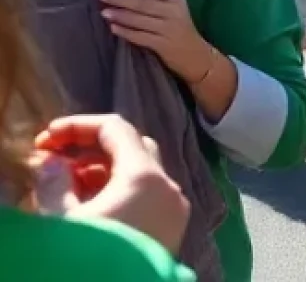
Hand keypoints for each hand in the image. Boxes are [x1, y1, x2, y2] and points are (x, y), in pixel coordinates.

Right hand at [34, 115, 190, 257]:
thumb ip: (55, 184)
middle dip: (92, 149)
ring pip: (141, 172)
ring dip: (104, 171)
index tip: (45, 138)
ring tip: (65, 186)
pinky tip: (88, 207)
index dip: (78, 126)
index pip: (116, 129)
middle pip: (133, 147)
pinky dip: (120, 192)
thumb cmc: (85, 264)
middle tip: (55, 160)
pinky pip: (147, 196)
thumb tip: (53, 162)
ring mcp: (174, 211)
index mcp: (146, 176)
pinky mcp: (171, 232)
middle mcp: (169, 187)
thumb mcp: (61, 223)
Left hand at [98, 0, 216, 85]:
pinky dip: (125, 32)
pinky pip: (139, 37)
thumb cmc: (179, 27)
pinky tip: (113, 28)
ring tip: (104, 11)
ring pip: (139, 20)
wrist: (195, 54)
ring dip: (120, 15)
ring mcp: (167, 28)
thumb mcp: (174, 8)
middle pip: (143, 2)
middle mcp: (172, 11)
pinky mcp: (162, 45)